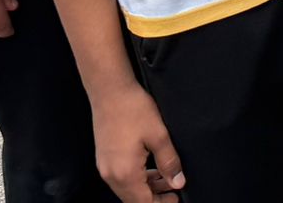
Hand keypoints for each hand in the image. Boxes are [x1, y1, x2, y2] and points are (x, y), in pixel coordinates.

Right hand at [92, 83, 184, 201]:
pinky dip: (137, 178)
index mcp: (124, 174)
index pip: (142, 202)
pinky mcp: (104, 158)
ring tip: (167, 178)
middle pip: (133, 199)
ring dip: (147, 188)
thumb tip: (178, 182)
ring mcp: (105, 167)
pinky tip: (152, 168)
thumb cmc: (134, 110)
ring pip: (127, 189)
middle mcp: (111, 175)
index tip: (176, 199)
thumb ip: (169, 162)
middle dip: (154, 198)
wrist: (110, 91)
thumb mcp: (159, 136)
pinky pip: (122, 178)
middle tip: (174, 191)